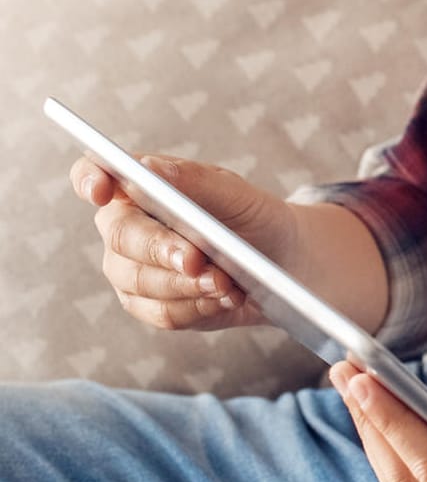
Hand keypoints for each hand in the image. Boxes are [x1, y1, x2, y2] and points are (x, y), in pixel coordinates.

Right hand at [71, 154, 295, 331]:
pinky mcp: (150, 306)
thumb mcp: (234, 193)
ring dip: (188, 285)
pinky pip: (162, 313)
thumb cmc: (252, 217)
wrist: (281, 261)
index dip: (89, 181)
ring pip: (140, 282)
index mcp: (139, 188)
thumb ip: (192, 180)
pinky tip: (225, 298)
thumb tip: (148, 168)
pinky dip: (197, 307)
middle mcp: (126, 229)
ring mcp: (132, 270)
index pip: (93, 176)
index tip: (102, 191)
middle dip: (162, 249)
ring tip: (226, 282)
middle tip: (196, 258)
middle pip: (122, 238)